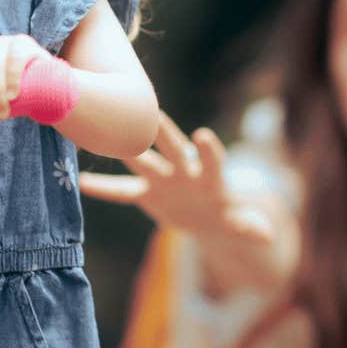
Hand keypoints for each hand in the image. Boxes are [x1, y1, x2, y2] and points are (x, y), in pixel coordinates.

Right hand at [78, 112, 274, 244]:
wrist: (209, 217)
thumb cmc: (230, 217)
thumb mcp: (242, 225)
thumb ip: (251, 227)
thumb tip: (268, 235)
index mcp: (211, 177)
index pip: (212, 159)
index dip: (208, 150)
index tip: (203, 136)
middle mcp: (185, 170)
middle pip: (172, 147)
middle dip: (162, 132)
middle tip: (148, 113)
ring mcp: (163, 178)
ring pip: (142, 161)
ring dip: (124, 150)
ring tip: (100, 133)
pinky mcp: (146, 193)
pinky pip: (121, 191)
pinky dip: (102, 189)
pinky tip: (78, 183)